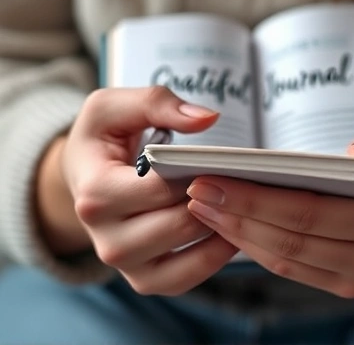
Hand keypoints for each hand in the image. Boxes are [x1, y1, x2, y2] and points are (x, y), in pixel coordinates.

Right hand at [50, 86, 237, 294]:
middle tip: (240, 181)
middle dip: (214, 200)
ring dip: (221, 229)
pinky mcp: (145, 280)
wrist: (84, 178)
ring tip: (239, 203)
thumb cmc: (102, 141)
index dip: (196, 173)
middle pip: (180, 224)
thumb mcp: (113, 108)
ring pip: (189, 256)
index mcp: (95, 195)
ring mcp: (126, 265)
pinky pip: (188, 278)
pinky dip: (214, 257)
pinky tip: (229, 229)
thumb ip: (157, 103)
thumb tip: (207, 118)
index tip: (221, 159)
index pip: (161, 189)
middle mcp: (106, 240)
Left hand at [186, 110, 353, 297]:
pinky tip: (228, 223)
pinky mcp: (342, 281)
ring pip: (283, 258)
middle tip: (194, 189)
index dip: (257, 198)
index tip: (213, 177)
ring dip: (238, 232)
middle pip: (290, 238)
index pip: (312, 212)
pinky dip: (254, 247)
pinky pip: (289, 267)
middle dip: (236, 214)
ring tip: (201, 205)